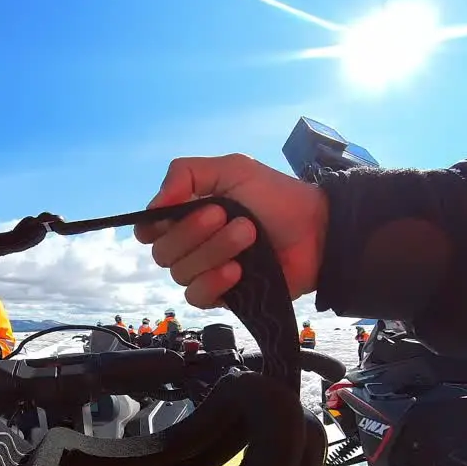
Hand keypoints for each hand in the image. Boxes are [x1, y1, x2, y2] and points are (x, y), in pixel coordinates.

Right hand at [134, 154, 328, 307]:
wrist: (318, 230)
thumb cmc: (277, 197)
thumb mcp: (233, 169)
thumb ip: (187, 173)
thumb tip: (155, 203)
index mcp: (188, 213)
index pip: (148, 229)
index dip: (154, 226)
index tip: (173, 214)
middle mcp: (191, 244)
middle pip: (162, 252)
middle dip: (193, 233)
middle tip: (229, 216)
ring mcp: (207, 271)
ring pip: (181, 274)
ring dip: (213, 252)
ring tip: (249, 236)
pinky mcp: (224, 295)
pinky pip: (198, 296)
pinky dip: (213, 282)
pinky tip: (238, 271)